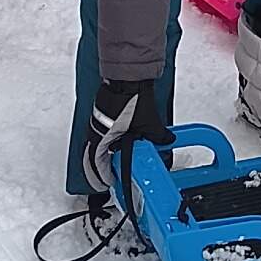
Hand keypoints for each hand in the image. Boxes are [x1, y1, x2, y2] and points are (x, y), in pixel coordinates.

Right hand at [82, 79, 170, 195]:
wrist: (127, 77)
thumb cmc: (130, 98)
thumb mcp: (150, 124)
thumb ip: (159, 137)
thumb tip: (166, 141)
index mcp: (102, 140)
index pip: (97, 166)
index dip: (102, 177)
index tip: (107, 184)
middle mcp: (94, 132)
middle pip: (94, 157)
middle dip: (101, 168)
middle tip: (107, 177)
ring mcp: (96, 122)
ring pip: (96, 144)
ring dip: (104, 153)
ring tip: (113, 159)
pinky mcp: (101, 112)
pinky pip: (100, 132)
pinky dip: (106, 139)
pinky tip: (117, 138)